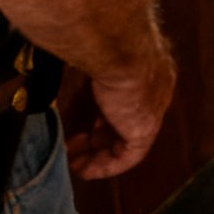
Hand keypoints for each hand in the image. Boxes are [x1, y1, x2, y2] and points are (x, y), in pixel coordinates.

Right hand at [63, 42, 175, 180]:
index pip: (126, 97)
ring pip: (126, 139)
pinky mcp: (146, 126)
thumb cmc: (98, 43)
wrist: (117, 43)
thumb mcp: (86, 63)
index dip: (100, 114)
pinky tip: (85, 170)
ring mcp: (154, 107)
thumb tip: (58, 94)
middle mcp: (155, 87)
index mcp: (146, 65)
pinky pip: (129, 156)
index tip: (79, 123)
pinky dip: (106, 166)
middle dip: (97, 136)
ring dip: (98, 154)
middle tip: (71, 145)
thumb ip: (79, 79)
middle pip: (125, 119)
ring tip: (74, 162)